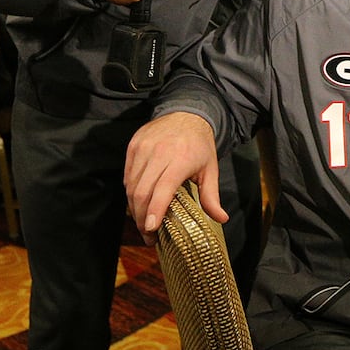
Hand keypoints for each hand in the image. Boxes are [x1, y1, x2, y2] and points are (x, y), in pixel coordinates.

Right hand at [124, 111, 223, 243]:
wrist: (186, 113)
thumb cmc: (199, 145)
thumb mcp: (210, 169)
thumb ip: (211, 196)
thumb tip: (222, 218)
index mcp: (179, 159)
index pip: (162, 190)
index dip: (154, 211)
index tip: (151, 230)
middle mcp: (158, 153)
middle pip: (142, 192)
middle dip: (142, 218)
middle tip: (148, 235)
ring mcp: (143, 148)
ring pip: (131, 186)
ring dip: (134, 208)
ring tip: (143, 223)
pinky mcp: (133, 146)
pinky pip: (127, 176)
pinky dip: (131, 193)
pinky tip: (138, 204)